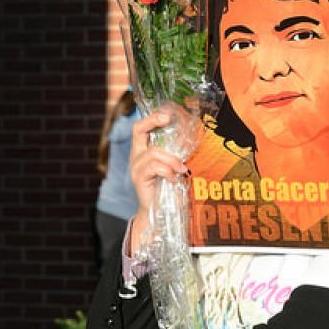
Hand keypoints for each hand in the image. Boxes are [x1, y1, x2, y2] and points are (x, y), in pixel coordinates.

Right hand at [129, 108, 188, 254]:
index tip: (168, 114)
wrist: (159, 213)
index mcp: (143, 151)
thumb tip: (192, 137)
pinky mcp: (139, 179)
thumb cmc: (168, 189)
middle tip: (167, 120)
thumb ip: (175, 154)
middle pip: (137, 130)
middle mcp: (136, 156)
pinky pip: (154, 167)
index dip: (152, 117)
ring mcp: (136, 168)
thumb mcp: (173, 166)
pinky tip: (175, 179)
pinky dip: (168, 171)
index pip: (140, 127)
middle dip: (153, 121)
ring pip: (153, 152)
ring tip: (182, 170)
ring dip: (171, 159)